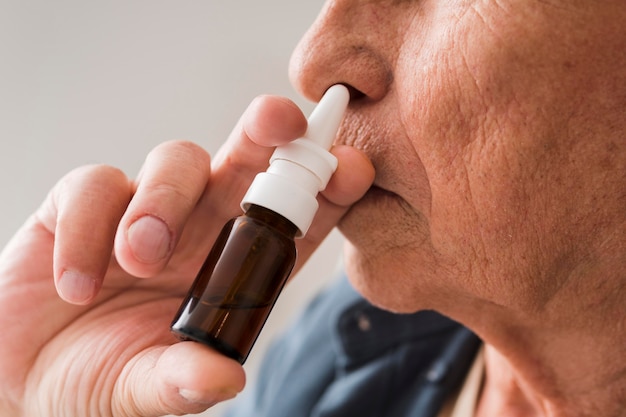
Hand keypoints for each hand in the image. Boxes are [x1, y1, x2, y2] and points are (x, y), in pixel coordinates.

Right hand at [0, 95, 373, 416]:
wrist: (25, 377)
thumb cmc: (99, 381)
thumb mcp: (144, 391)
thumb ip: (181, 383)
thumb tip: (225, 377)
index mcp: (238, 270)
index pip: (296, 219)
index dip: (326, 189)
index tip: (351, 169)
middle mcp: (202, 229)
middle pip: (249, 160)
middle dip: (270, 132)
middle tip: (280, 121)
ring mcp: (146, 211)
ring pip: (179, 160)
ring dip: (164, 203)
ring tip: (140, 262)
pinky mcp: (86, 205)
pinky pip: (96, 186)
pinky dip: (88, 228)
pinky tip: (78, 283)